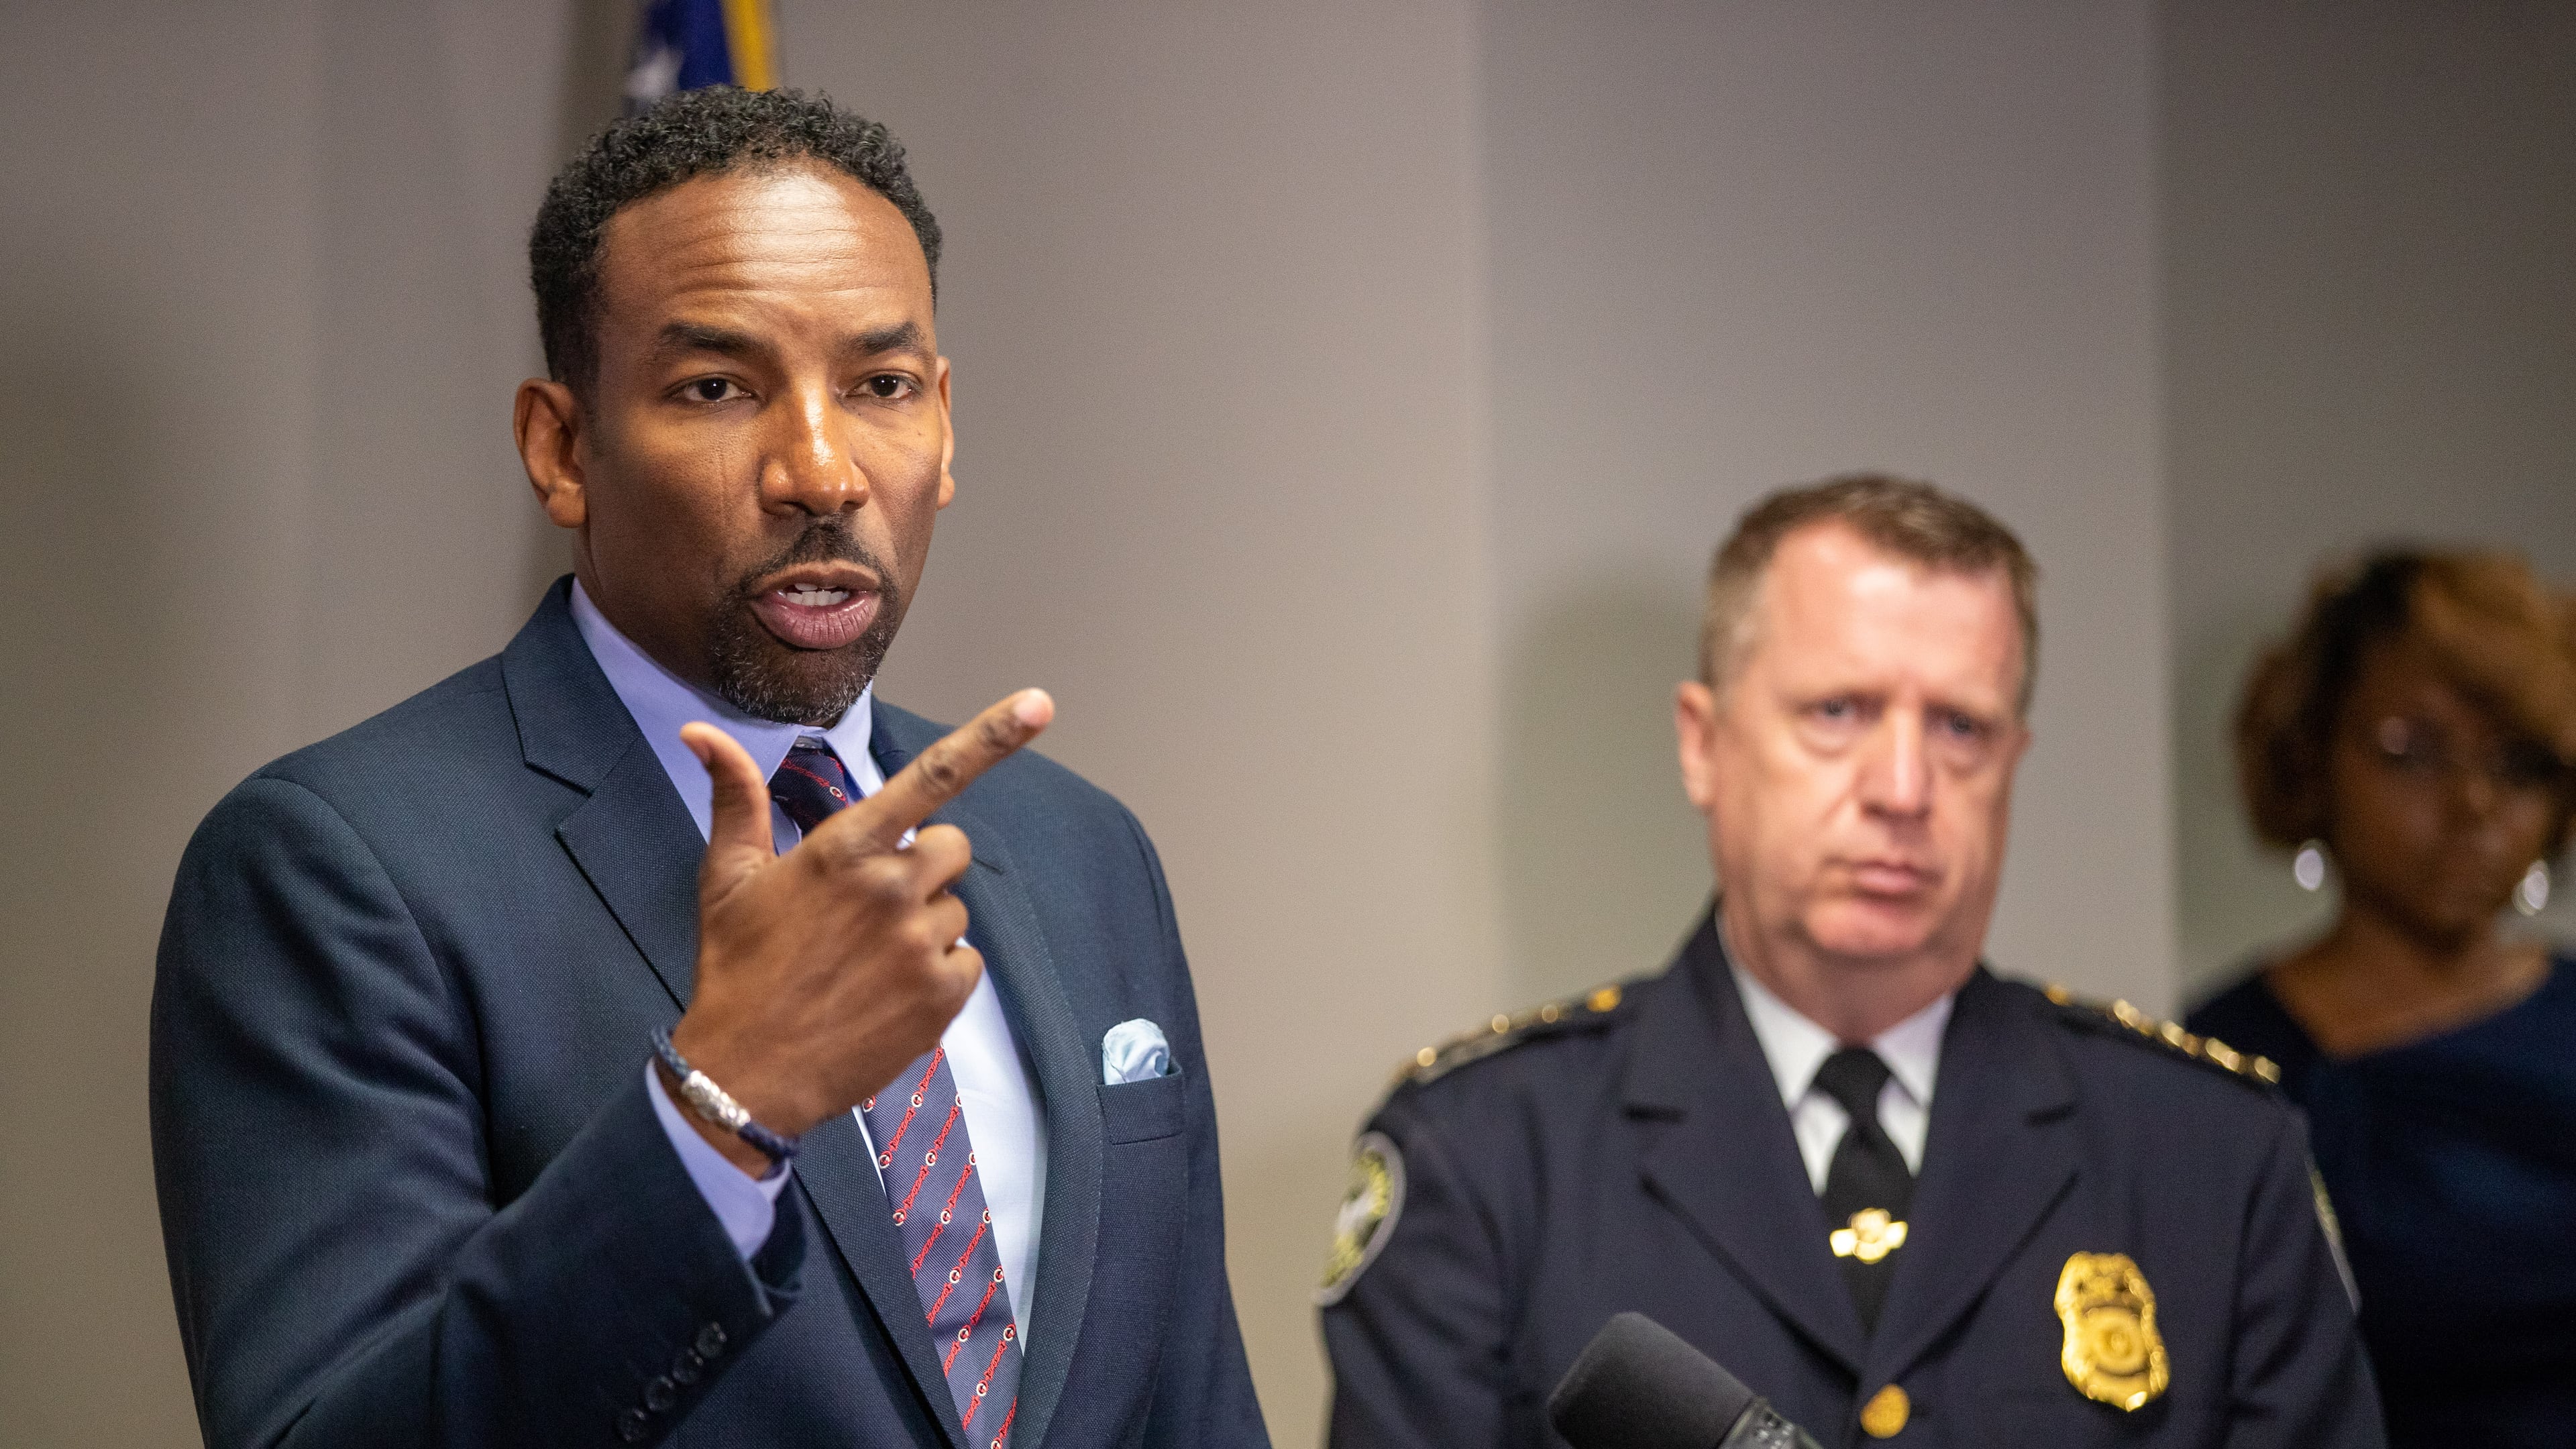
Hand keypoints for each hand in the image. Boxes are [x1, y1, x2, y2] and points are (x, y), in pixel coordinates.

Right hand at [665, 689, 1053, 1173]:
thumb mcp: (727, 878)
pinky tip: (888, 992)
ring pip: (955, 908)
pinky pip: (967, 960)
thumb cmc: (737, 969)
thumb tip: (699, 731)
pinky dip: (938, 973)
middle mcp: (892, 887)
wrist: (746, 1076)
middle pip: (951, 847)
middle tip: (871, 904)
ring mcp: (921, 943)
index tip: (1039, 704)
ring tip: (865, 960)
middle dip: (922, 866)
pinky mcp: (942, 995)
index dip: (992, 736)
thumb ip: (735, 797)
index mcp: (845, 848)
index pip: (932, 778)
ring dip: (924, 925)